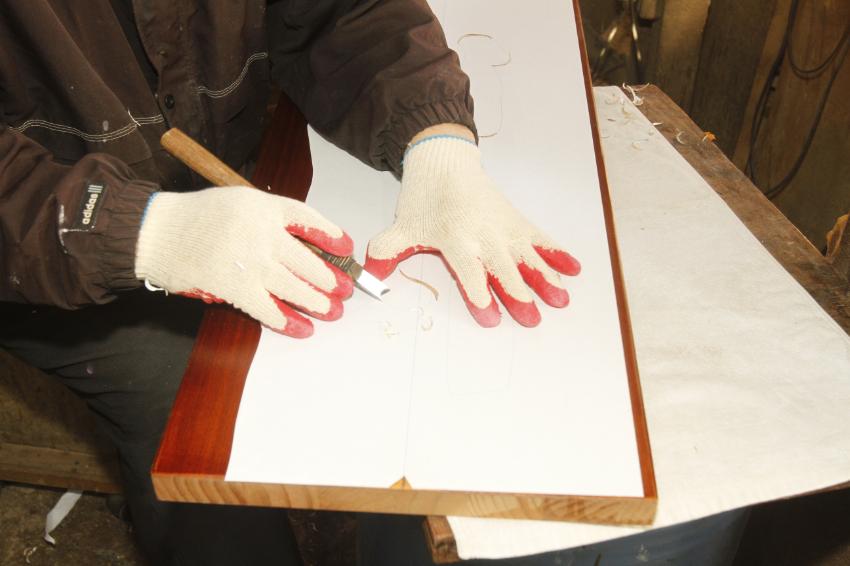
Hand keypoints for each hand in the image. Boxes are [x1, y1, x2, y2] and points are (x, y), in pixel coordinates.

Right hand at [135, 186, 352, 337]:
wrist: (157, 233)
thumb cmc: (198, 218)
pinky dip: (289, 322)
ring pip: (296, 288)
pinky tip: (303, 328)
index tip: (346, 249)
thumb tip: (307, 247)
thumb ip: (271, 220)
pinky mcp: (235, 288)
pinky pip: (270, 310)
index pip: (309, 219)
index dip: (332, 236)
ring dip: (318, 303)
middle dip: (331, 279)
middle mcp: (262, 232)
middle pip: (308, 261)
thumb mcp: (241, 202)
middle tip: (344, 290)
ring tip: (332, 311)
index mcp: (264, 207)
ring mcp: (250, 262)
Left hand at [365, 136, 579, 326]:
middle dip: (519, 295)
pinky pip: (541, 239)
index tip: (490, 318)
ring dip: (545, 279)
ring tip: (560, 300)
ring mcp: (504, 227)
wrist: (445, 160)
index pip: (469, 271)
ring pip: (528, 256)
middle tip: (531, 319)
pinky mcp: (517, 220)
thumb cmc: (424, 198)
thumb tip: (369, 277)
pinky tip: (574, 269)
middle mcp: (484, 234)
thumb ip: (387, 252)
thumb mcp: (403, 226)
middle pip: (504, 268)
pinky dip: (558, 253)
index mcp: (455, 238)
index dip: (479, 295)